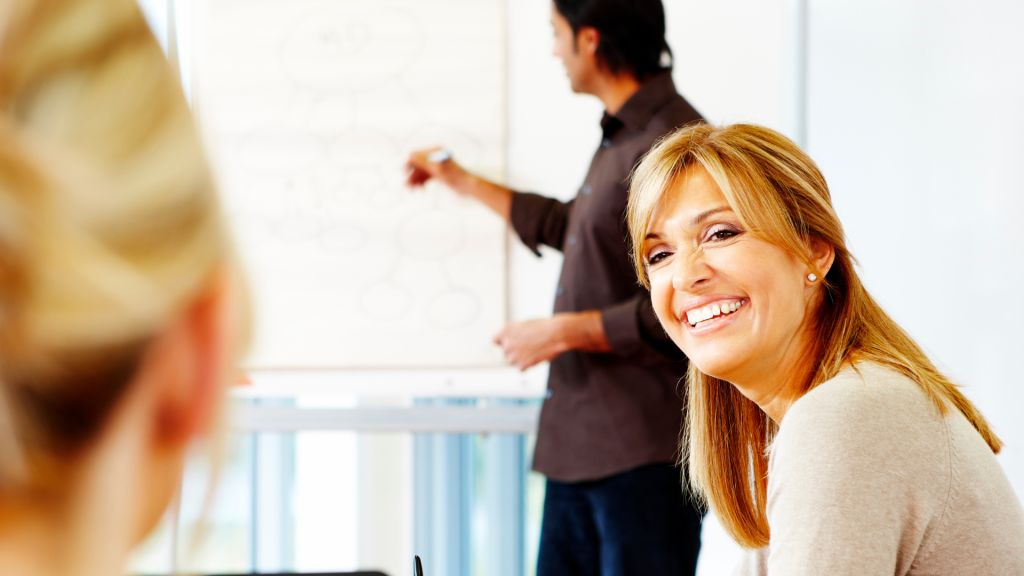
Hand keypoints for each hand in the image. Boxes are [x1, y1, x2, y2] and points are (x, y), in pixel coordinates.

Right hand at [405, 147, 467, 189]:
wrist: (467, 185)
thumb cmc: (455, 175)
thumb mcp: (437, 168)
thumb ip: (423, 162)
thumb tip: (410, 155)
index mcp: (435, 151)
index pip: (417, 154)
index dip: (409, 163)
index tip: (404, 173)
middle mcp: (434, 157)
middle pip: (417, 165)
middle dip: (411, 175)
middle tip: (406, 186)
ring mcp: (436, 166)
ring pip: (420, 172)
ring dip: (415, 180)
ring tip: (411, 190)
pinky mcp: (437, 174)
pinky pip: (425, 177)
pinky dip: (421, 182)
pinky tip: (420, 189)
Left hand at [493, 311, 611, 370]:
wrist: (557, 333)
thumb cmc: (543, 327)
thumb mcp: (524, 325)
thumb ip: (513, 334)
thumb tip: (507, 343)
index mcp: (505, 330)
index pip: (496, 341)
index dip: (505, 342)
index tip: (512, 343)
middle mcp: (506, 343)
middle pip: (505, 353)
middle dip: (515, 351)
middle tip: (529, 346)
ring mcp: (513, 355)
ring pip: (512, 361)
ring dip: (520, 359)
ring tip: (533, 350)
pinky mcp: (522, 365)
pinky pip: (521, 368)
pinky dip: (528, 365)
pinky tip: (536, 356)